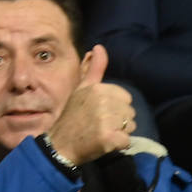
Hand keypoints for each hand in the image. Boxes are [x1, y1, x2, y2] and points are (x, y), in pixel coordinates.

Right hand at [46, 45, 135, 164]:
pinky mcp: (109, 138)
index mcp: (97, 88)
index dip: (116, 107)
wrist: (61, 143)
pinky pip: (126, 141)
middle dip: (119, 120)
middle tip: (100, 123)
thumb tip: (99, 47)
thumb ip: (93, 69)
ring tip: (102, 132)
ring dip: (120, 132)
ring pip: (131, 126)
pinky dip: (118, 145)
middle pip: (130, 112)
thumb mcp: (81, 88)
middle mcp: (102, 102)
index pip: (126, 98)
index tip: (99, 111)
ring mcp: (106, 120)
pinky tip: (104, 143)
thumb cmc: (72, 115)